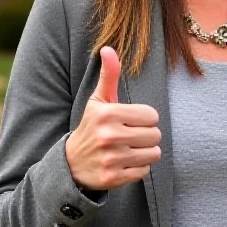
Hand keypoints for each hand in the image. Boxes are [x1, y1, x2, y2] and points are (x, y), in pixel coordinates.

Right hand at [65, 47, 160, 190]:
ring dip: (144, 152)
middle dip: (146, 136)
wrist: (70, 164)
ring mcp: (110, 159)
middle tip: (129, 137)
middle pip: (155, 135)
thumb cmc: (92, 126)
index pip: (153, 116)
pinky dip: (137, 169)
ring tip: (128, 149)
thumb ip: (109, 75)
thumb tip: (108, 48)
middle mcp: (108, 136)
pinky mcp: (112, 178)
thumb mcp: (98, 100)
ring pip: (153, 154)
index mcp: (107, 114)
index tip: (130, 121)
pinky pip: (144, 171)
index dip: (145, 119)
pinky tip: (123, 163)